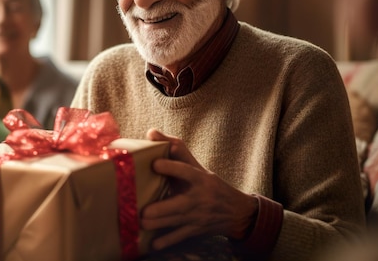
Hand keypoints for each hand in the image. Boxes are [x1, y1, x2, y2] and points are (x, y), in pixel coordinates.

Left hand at [142, 129, 258, 250]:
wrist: (235, 211)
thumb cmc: (207, 184)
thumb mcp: (196, 166)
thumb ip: (174, 148)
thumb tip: (151, 132)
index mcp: (199, 178)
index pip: (186, 170)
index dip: (171, 167)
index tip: (155, 163)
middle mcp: (198, 198)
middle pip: (179, 203)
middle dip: (162, 209)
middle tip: (144, 211)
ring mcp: (196, 216)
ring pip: (176, 221)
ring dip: (159, 224)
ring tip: (143, 223)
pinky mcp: (194, 230)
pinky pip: (180, 237)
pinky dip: (167, 241)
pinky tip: (153, 244)